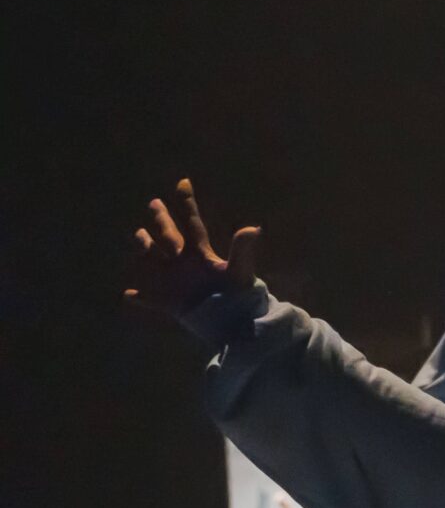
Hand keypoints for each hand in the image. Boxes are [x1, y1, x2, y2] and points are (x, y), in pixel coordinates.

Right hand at [127, 179, 259, 316]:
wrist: (237, 326)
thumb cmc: (240, 299)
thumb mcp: (239, 272)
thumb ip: (242, 250)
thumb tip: (254, 228)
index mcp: (200, 254)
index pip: (192, 223)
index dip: (187, 203)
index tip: (184, 181)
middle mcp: (185, 264)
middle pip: (169, 236)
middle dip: (161, 220)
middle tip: (154, 202)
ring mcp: (175, 283)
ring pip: (153, 261)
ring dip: (144, 250)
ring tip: (139, 237)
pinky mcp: (170, 304)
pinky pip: (150, 300)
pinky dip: (139, 299)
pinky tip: (127, 295)